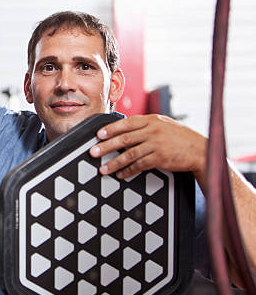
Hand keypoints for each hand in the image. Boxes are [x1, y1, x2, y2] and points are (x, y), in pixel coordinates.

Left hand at [88, 114, 206, 180]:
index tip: (99, 135)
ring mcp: (156, 144)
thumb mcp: (164, 124)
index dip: (111, 129)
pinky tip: (120, 174)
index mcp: (152, 120)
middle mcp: (153, 131)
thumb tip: (124, 130)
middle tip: (94, 152)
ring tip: (103, 169)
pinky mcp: (160, 158)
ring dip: (114, 163)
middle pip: (124, 138)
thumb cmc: (180, 137)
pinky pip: (140, 165)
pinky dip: (128, 170)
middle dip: (106, 146)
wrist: (201, 149)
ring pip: (130, 154)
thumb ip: (146, 125)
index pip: (127, 123)